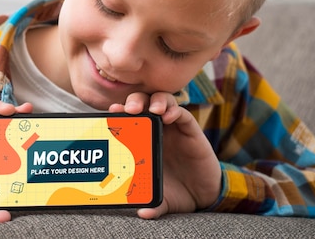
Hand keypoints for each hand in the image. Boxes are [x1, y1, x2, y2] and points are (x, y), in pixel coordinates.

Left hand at [109, 92, 220, 218]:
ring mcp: (173, 127)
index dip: (119, 112)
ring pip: (162, 101)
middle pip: (142, 103)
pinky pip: (182, 113)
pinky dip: (174, 110)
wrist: (204, 194)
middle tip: (129, 109)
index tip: (110, 113)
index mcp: (142, 140)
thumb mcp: (162, 198)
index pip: (128, 118)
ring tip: (152, 110)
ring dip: (155, 101)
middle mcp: (156, 129)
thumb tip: (142, 214)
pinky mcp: (190, 129)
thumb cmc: (176, 191)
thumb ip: (153, 204)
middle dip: (134, 101)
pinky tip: (168, 116)